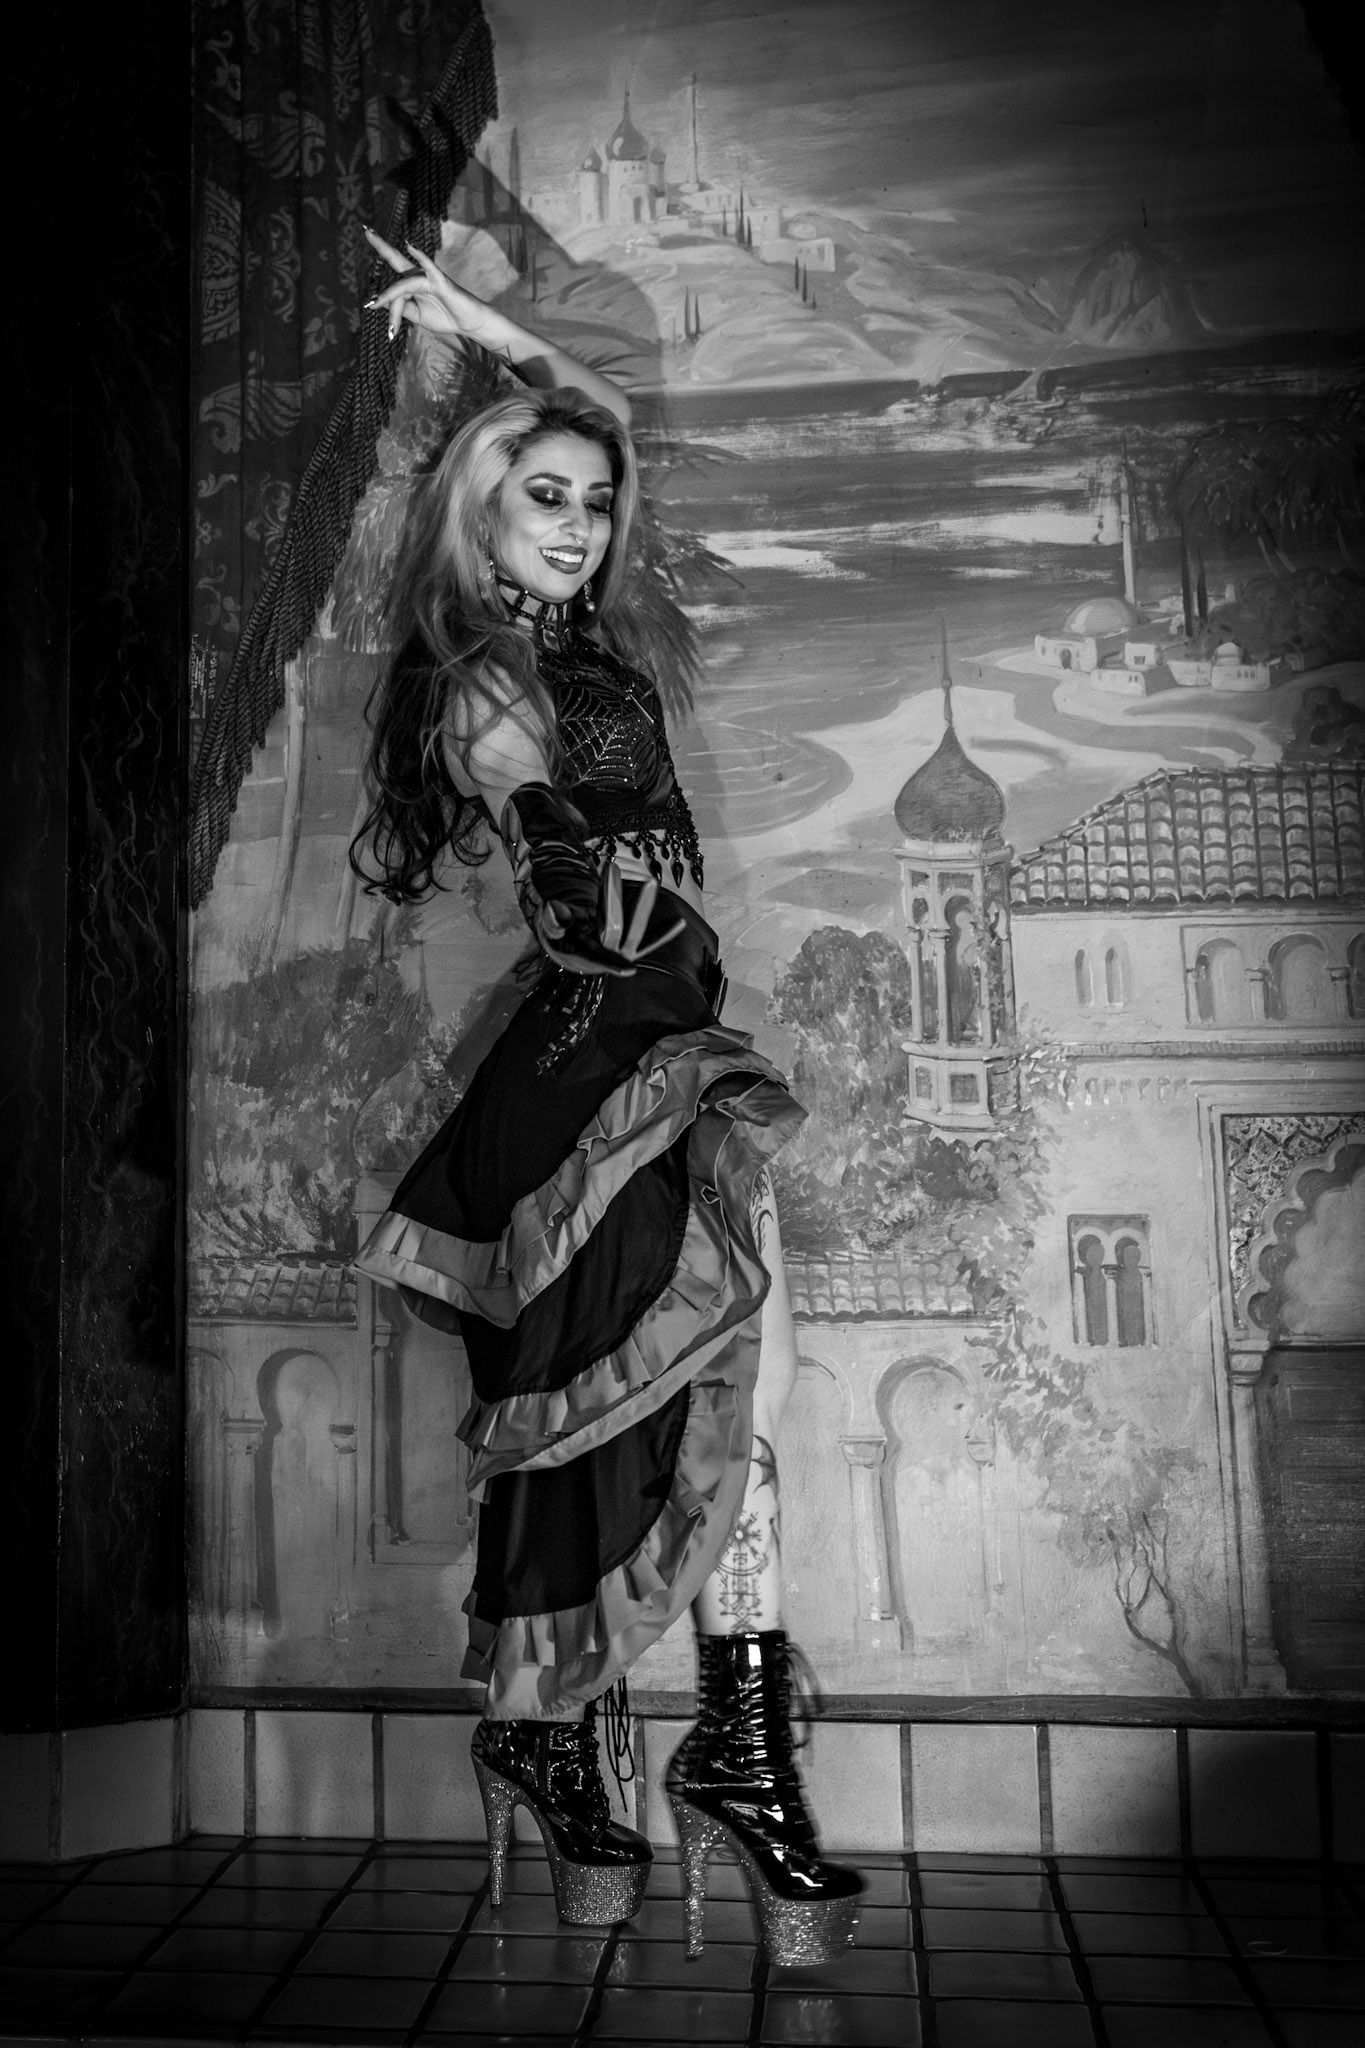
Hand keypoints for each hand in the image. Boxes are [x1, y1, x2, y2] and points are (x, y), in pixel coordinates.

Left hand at [362, 226, 506, 349]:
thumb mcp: (417, 315)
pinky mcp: (441, 281)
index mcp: (412, 284)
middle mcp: (419, 276)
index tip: (367, 307)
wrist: (468, 324)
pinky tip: (409, 245)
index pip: (392, 288)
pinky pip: (428, 267)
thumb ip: (400, 307)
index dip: (380, 299)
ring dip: (390, 299)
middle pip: (396, 259)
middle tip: (365, 229)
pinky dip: (420, 256)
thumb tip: (380, 302)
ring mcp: (429, 276)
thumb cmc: (445, 317)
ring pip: (403, 285)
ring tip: (379, 314)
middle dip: (381, 245)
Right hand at [540, 867, 685, 977]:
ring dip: (641, 906)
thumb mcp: (551, 929)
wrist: (569, 951)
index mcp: (584, 953)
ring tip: (650, 882)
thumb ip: (554, 922)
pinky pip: (649, 942)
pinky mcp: (630, 948)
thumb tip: (554, 909)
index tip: (625, 959)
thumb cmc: (559, 937)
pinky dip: (664, 933)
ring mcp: (620, 952)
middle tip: (614, 876)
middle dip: (614, 899)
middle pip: (614, 928)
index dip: (608, 953)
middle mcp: (606, 954)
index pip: (595, 949)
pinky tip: (679, 924)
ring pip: (634, 931)